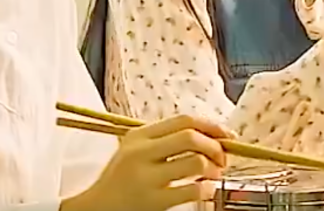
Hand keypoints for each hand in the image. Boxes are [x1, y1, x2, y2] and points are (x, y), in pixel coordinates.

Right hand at [61, 115, 228, 210]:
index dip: (211, 126)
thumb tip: (212, 137)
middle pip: (190, 137)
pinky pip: (191, 190)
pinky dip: (206, 190)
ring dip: (213, 169)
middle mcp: (141, 152)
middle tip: (222, 158)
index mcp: (139, 135)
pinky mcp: (153, 201)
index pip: (183, 120)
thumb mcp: (135, 149)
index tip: (227, 135)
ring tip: (214, 175)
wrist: (96, 208)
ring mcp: (146, 177)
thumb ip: (164, 139)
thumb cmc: (122, 178)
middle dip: (215, 146)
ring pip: (195, 162)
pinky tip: (205, 191)